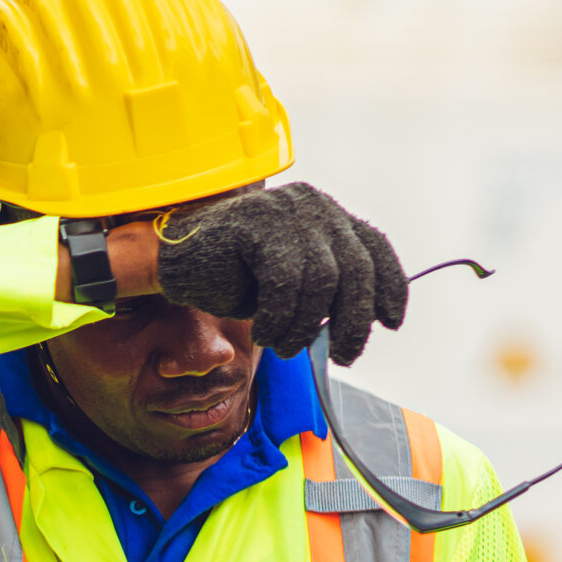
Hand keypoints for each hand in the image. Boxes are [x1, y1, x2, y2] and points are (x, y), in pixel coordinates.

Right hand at [153, 182, 406, 363]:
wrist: (172, 263)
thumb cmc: (231, 278)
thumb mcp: (292, 287)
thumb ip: (326, 294)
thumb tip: (358, 327)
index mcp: (325, 215)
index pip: (373, 247)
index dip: (389, 286)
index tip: (389, 322)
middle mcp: (312, 205)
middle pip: (355, 267)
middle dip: (353, 320)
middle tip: (343, 356)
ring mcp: (285, 210)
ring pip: (321, 279)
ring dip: (305, 326)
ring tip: (286, 347)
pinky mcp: (257, 222)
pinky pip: (286, 280)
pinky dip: (280, 317)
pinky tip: (267, 333)